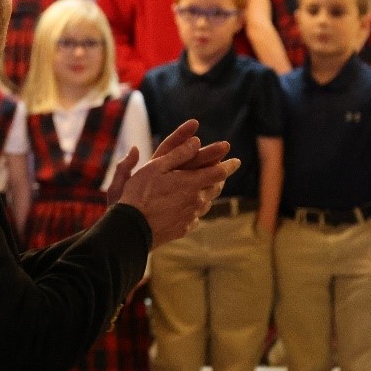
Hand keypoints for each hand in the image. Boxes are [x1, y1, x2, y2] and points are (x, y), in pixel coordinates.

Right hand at [113, 120, 240, 247]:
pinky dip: (195, 210)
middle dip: (220, 179)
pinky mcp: (184, 229)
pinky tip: (187, 209)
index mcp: (191, 183)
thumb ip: (178, 154)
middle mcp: (196, 201)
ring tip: (204, 189)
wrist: (133, 227)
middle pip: (216, 188)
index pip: (219, 172)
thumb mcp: (156, 167)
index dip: (230, 165)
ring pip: (207, 203)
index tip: (236, 161)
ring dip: (208, 194)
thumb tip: (197, 141)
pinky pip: (195, 217)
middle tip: (221, 173)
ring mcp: (191, 217)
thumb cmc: (141, 193)